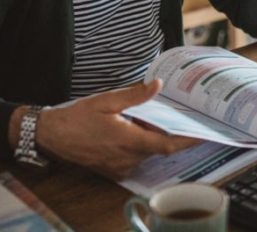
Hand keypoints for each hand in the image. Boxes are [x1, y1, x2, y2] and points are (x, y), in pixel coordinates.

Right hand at [31, 80, 199, 179]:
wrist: (52, 136)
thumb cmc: (78, 118)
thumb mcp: (108, 100)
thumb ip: (136, 96)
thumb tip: (157, 86)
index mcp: (128, 140)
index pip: (168, 145)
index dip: (188, 141)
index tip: (204, 134)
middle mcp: (127, 158)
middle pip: (159, 147)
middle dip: (168, 132)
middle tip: (179, 115)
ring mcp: (120, 166)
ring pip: (147, 152)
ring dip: (151, 137)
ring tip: (149, 117)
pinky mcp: (113, 170)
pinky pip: (135, 157)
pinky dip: (139, 144)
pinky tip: (134, 128)